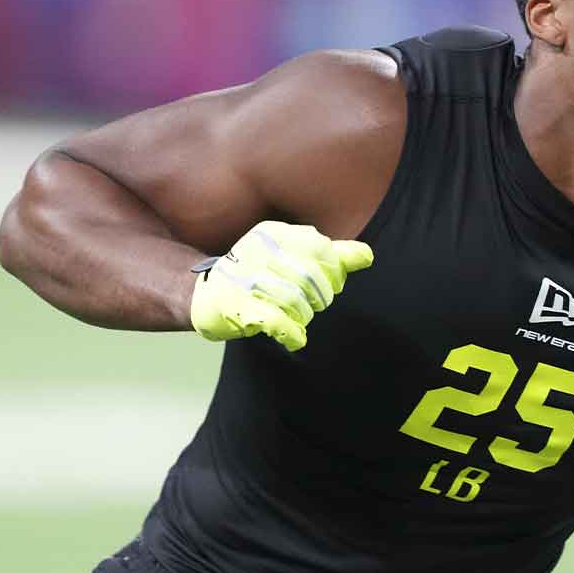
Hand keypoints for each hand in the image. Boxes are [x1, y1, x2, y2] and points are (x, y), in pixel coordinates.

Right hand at [189, 221, 372, 349]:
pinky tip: (296, 338)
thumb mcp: (293, 258)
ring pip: (295, 300)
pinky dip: (292, 333)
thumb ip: (331, 256)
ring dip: (303, 316)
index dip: (333, 272)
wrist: (207, 295)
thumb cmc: (258, 275)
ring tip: (297, 317)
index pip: (321, 248)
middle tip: (311, 305)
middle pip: (311, 276)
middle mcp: (257, 250)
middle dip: (319, 298)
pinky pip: (275, 319)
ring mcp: (243, 277)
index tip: (329, 286)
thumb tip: (367, 256)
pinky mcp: (234, 305)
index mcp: (274, 234)